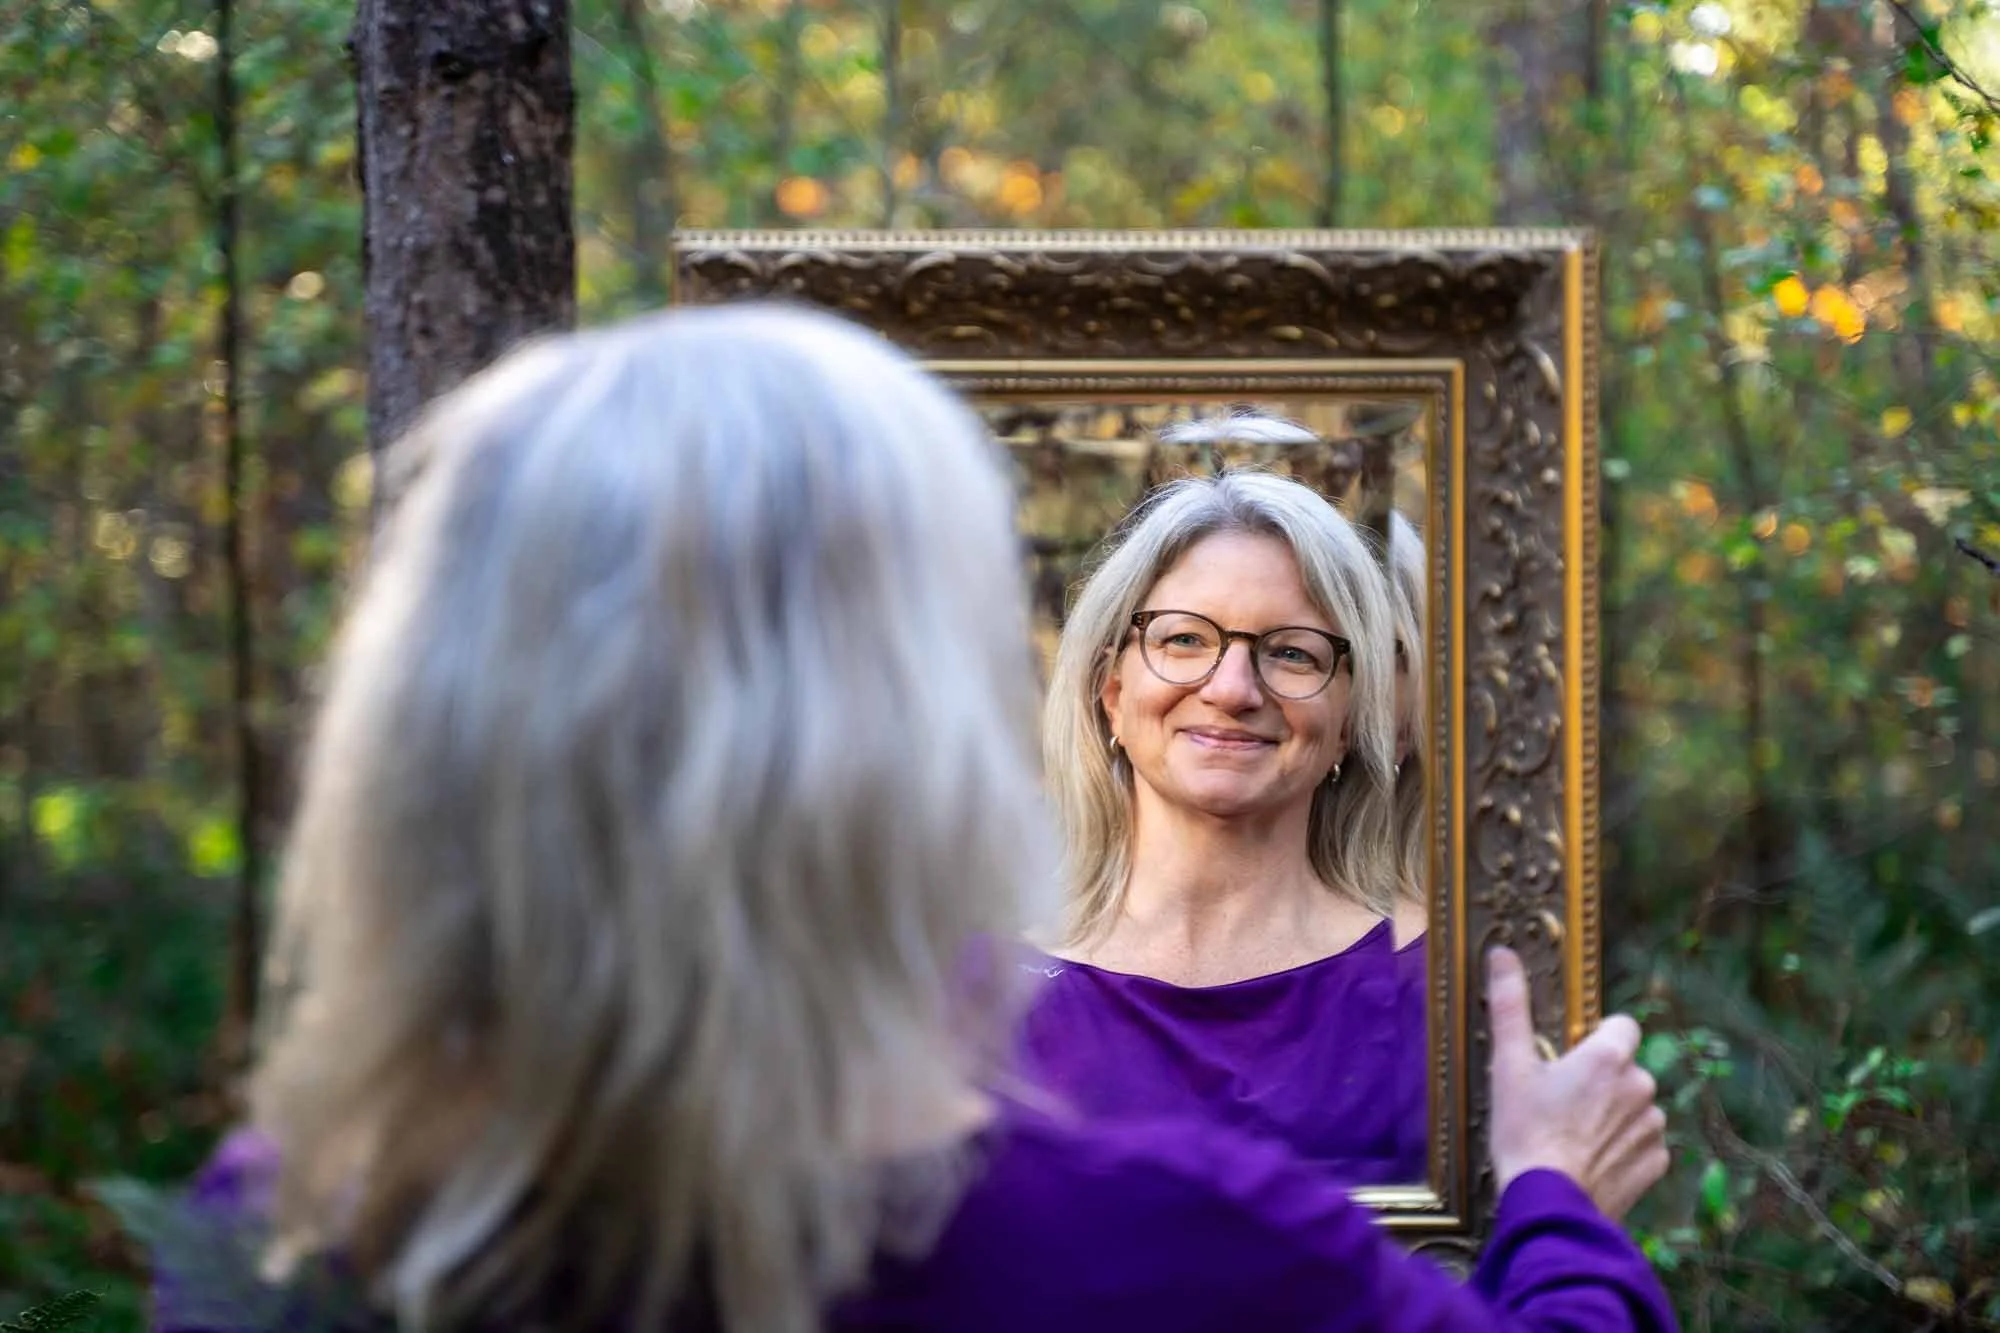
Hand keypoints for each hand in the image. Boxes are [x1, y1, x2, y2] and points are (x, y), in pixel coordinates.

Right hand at [1486, 946, 1668, 1219]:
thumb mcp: (1509, 1064)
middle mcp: (1641, 1086)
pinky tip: (1590, 1161)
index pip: (1623, 1025)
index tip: (1571, 1060)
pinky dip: (1622, 1149)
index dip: (1597, 1039)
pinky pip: (1642, 1144)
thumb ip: (1510, 1005)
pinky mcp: (1656, 1164)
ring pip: (1635, 1107)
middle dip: (1602, 1080)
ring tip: (1573, 1137)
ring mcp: (1652, 1127)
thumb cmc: (1525, 1132)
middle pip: (1626, 1068)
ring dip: (1613, 1115)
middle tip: (1561, 1103)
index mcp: (1609, 1057)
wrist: (1549, 1203)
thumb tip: (1501, 954)